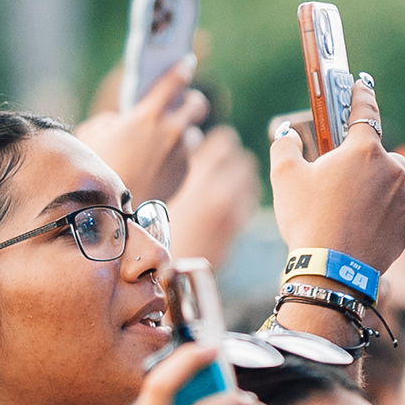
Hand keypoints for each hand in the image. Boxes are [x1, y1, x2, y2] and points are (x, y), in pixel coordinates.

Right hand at [77, 55, 208, 203]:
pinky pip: (185, 160)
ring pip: (194, 136)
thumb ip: (114, 120)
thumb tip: (126, 121)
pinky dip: (175, 158)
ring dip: (185, 134)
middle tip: (186, 102)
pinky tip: (158, 165)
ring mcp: (181, 155)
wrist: (110, 211)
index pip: (173, 82)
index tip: (186, 61)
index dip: (181, 68)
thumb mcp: (94, 132)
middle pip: (197, 106)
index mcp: (147, 116)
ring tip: (169, 138)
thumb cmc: (96, 167)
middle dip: (192, 102)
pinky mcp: (184, 175)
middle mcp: (171, 133)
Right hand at [159, 125, 259, 268]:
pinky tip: (229, 200)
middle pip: (242, 156)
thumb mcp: (164, 187)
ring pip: (250, 177)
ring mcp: (232, 205)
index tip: (216, 146)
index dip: (221, 142)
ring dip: (241, 175)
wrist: (165, 264)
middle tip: (223, 164)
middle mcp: (218, 185)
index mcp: (196, 172)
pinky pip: (250, 197)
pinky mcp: (238, 222)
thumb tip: (194, 141)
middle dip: (234, 158)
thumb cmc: (153, 225)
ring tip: (226, 182)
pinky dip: (243, 194)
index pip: (224, 140)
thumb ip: (182, 166)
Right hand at [267, 73, 404, 274]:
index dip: (361, 95)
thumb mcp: (285, 176)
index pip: (365, 112)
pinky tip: (359, 228)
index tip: (362, 84)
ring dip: (375, 189)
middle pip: (380, 154)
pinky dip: (381, 215)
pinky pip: (395, 212)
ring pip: (391, 185)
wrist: (332, 269)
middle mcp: (392, 170)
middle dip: (363, 161)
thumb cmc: (308, 218)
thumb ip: (286, 145)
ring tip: (347, 209)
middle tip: (339, 177)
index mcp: (364, 150)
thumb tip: (288, 135)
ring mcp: (404, 200)